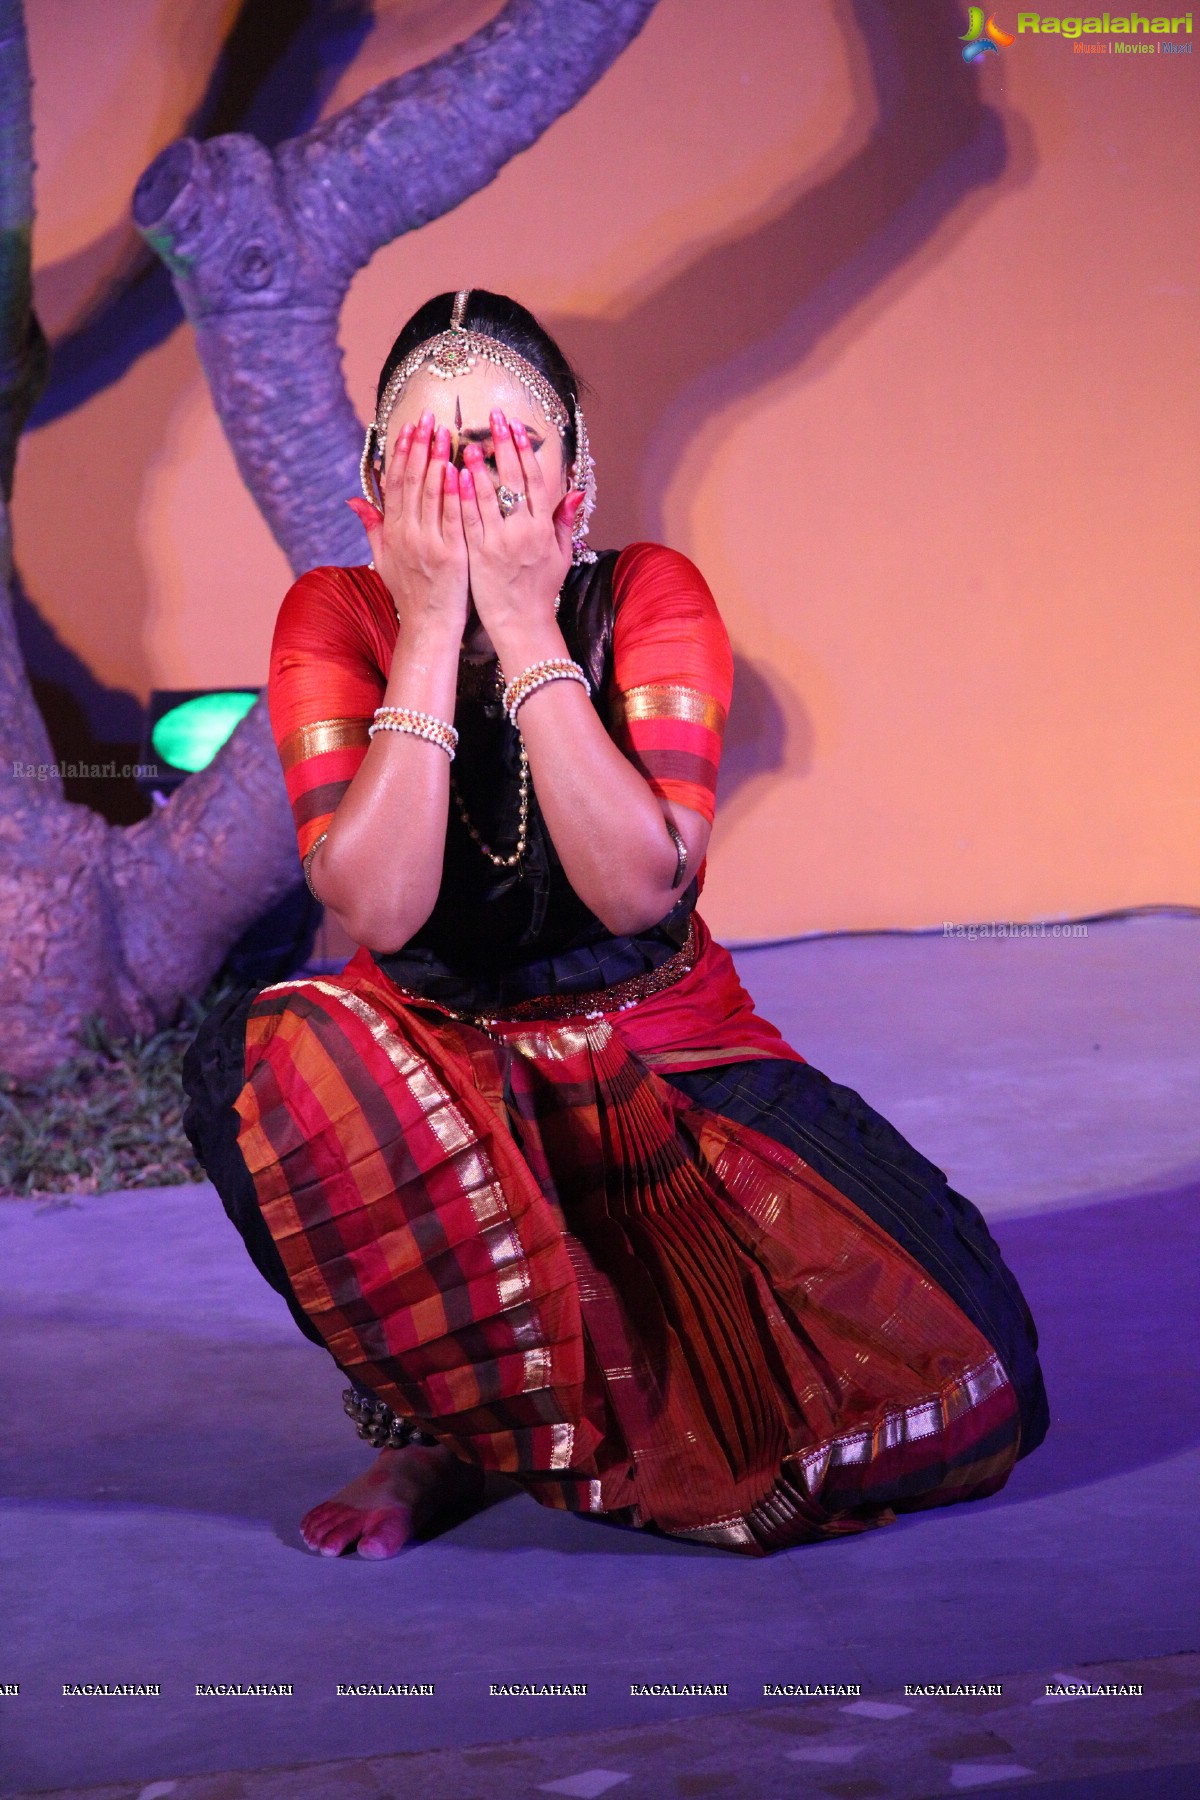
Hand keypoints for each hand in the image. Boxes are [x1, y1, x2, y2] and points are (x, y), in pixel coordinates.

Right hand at [347, 409, 467, 641]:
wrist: (428, 626)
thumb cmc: (410, 593)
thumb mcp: (384, 560)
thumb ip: (372, 526)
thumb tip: (353, 500)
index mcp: (393, 532)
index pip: (395, 484)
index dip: (401, 454)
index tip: (408, 428)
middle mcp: (408, 534)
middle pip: (413, 482)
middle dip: (420, 447)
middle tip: (428, 417)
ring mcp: (429, 544)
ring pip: (432, 495)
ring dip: (438, 461)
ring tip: (446, 433)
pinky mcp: (452, 555)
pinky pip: (453, 518)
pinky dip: (455, 494)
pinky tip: (460, 470)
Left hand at [458, 409, 585, 646]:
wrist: (521, 623)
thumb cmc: (540, 589)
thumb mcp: (561, 554)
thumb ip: (564, 520)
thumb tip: (575, 490)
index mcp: (543, 528)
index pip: (534, 480)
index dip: (524, 451)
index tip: (515, 427)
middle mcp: (523, 531)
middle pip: (513, 480)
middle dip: (502, 446)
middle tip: (493, 418)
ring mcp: (500, 542)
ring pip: (488, 496)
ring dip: (478, 465)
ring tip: (467, 441)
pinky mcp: (479, 554)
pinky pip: (470, 520)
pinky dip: (464, 496)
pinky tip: (455, 475)